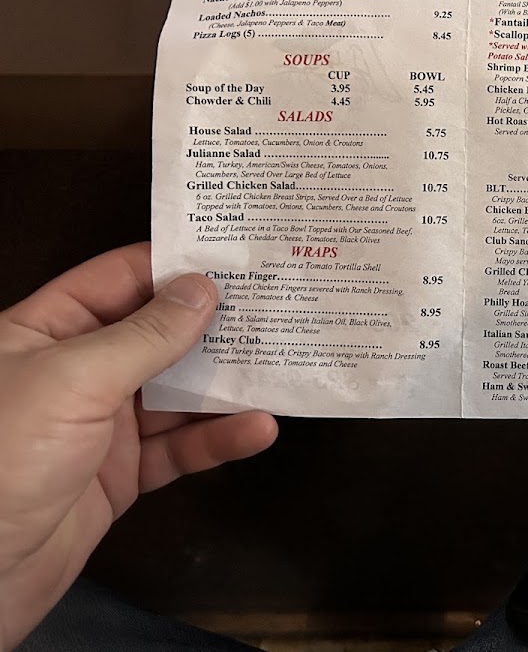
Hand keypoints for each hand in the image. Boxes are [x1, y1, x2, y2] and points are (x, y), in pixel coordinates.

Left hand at [0, 243, 276, 649]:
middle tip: (276, 308)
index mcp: (45, 332)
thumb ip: (144, 335)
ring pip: (178, 393)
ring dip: (227, 384)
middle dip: (215, 325)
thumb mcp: (74, 381)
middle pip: (158, 334)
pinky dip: (219, 438)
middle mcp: (75, 372)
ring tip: (281, 366)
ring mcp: (99, 424)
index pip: (119, 280)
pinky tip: (256, 428)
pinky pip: (180, 448)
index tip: (235, 256)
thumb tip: (201, 289)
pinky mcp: (120, 474)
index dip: (175, 266)